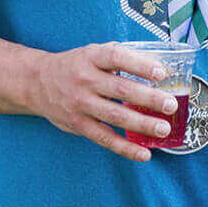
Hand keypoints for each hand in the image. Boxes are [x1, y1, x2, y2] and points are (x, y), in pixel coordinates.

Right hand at [25, 42, 176, 161]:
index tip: (161, 73)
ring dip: (142, 124)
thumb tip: (158, 63)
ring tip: (164, 128)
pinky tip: (144, 154)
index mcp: (91, 57)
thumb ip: (120, 56)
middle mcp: (85, 80)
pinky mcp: (78, 125)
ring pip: (115, 116)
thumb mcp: (93, 52)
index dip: (140, 65)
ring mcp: (80, 104)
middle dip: (149, 99)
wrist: (37, 82)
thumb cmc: (75, 66)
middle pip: (121, 89)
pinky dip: (125, 148)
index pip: (117, 58)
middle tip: (171, 104)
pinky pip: (104, 139)